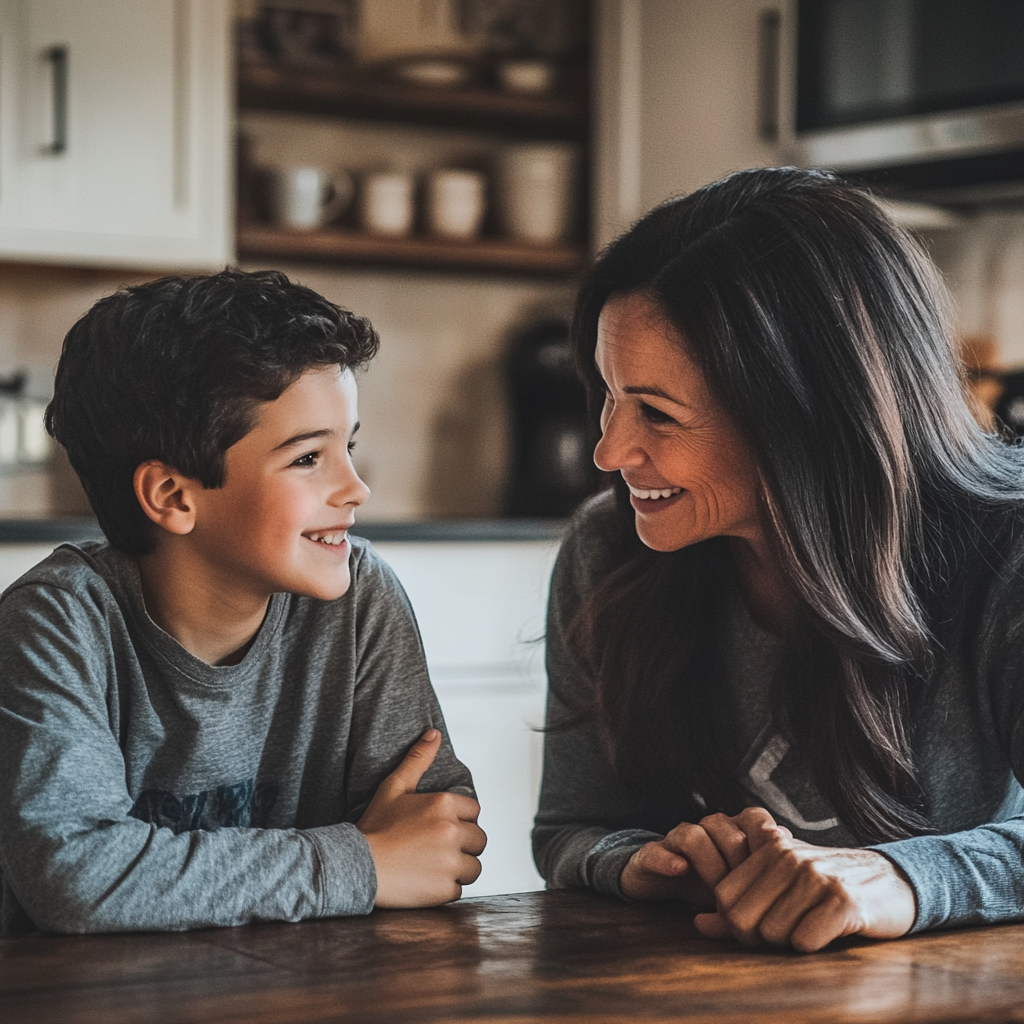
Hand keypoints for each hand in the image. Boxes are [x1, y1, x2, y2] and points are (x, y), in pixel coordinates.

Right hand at [357, 729, 486, 907]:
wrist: (356, 865)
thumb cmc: (375, 827)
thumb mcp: (394, 787)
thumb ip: (417, 759)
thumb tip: (433, 734)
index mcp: (445, 805)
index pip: (475, 812)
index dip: (460, 820)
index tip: (441, 827)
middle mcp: (452, 832)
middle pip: (479, 840)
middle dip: (464, 844)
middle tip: (438, 848)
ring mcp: (450, 862)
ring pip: (473, 866)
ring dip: (459, 867)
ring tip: (434, 865)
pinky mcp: (445, 889)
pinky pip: (459, 889)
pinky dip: (445, 888)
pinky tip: (425, 881)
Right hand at [620, 808, 786, 905]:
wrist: (662, 884)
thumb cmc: (713, 884)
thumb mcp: (744, 883)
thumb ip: (768, 871)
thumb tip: (800, 861)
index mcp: (732, 830)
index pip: (754, 818)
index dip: (766, 836)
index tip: (780, 859)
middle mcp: (705, 828)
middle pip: (727, 828)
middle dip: (739, 860)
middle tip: (749, 891)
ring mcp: (676, 839)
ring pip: (695, 835)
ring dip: (710, 864)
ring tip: (718, 891)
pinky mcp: (650, 855)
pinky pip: (657, 850)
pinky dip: (669, 859)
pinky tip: (681, 871)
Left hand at [692, 812, 916, 951]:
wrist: (894, 883)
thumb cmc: (829, 889)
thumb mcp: (782, 888)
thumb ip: (739, 905)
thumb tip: (698, 923)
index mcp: (769, 850)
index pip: (725, 899)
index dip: (737, 924)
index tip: (762, 927)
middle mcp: (788, 858)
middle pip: (743, 920)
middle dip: (760, 938)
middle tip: (789, 932)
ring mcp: (815, 877)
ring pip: (773, 933)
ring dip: (790, 942)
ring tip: (813, 925)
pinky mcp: (843, 901)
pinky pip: (805, 941)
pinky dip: (813, 945)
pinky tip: (831, 931)